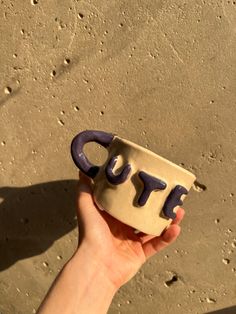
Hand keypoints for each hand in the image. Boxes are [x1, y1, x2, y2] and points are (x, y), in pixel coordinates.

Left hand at [75, 172, 184, 288]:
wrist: (96, 264)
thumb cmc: (90, 235)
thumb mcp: (86, 207)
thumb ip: (85, 190)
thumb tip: (82, 171)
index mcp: (112, 217)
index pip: (128, 202)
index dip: (140, 193)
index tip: (150, 182)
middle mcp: (123, 229)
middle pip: (144, 214)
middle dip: (158, 206)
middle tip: (170, 196)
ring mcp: (132, 242)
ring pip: (154, 228)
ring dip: (167, 220)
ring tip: (179, 211)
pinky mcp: (140, 255)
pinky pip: (157, 244)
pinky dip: (167, 237)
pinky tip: (176, 228)